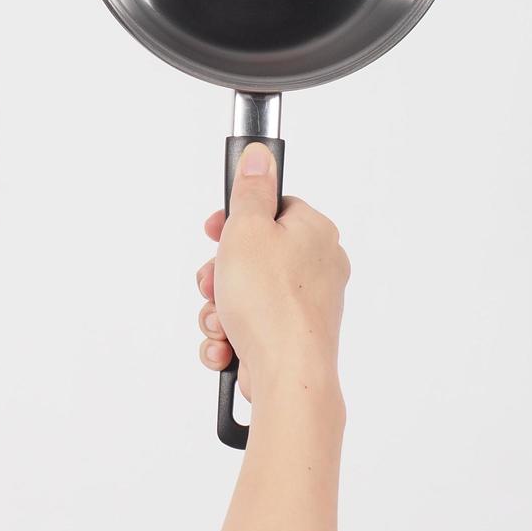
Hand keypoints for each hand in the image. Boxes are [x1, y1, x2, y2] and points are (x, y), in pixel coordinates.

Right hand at [196, 142, 348, 398]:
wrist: (287, 374)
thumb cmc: (270, 303)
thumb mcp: (247, 229)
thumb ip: (250, 190)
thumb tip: (260, 155)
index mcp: (315, 232)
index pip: (271, 208)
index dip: (235, 219)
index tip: (214, 231)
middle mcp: (317, 267)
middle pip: (252, 254)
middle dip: (220, 272)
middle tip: (214, 282)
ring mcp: (305, 305)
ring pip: (245, 293)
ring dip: (220, 307)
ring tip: (220, 321)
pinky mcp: (292, 337)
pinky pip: (250, 326)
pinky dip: (231, 336)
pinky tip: (227, 345)